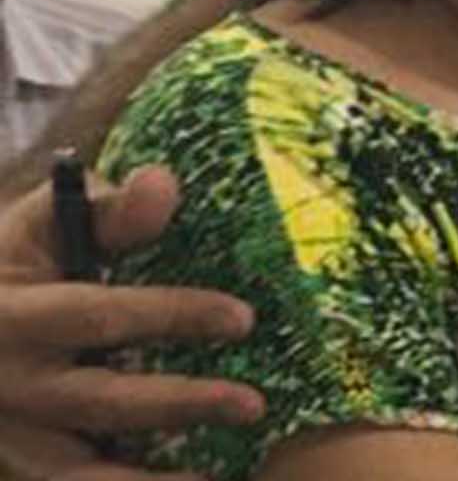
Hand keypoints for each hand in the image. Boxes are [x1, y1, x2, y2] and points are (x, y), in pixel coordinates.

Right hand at [0, 165, 263, 479]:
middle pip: (99, 402)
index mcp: (15, 315)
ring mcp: (10, 431)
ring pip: (74, 472)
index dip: (172, 315)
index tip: (243, 319)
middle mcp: (9, 383)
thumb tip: (164, 185)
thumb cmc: (17, 258)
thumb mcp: (47, 221)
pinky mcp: (20, 460)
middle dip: (179, 404)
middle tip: (253, 405)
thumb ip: (108, 210)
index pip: (99, 317)